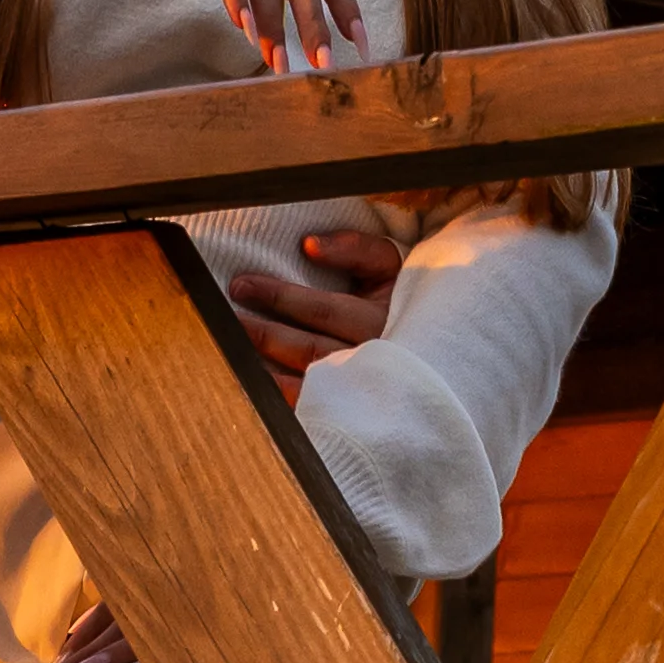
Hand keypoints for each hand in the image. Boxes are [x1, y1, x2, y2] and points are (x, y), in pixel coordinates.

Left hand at [222, 224, 400, 408]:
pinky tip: (256, 395)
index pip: (324, 310)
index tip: (241, 285)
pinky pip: (316, 415)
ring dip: (266, 373)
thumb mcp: (392, 266)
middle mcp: (377, 361)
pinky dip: (285, 405)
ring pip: (310, 388)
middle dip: (263, 334)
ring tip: (228, 356)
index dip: (279, 297)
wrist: (439, 350)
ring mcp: (368, 393)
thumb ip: (356, 249)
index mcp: (383, 320)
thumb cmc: (408, 300)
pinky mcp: (358, 416)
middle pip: (310, 350)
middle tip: (224, 320)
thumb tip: (309, 246)